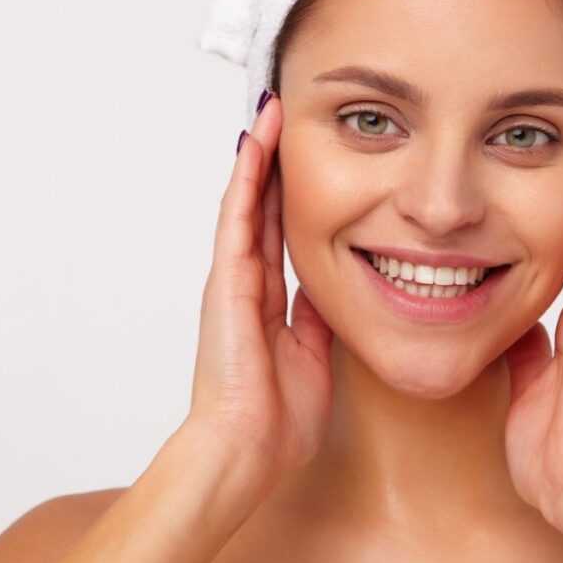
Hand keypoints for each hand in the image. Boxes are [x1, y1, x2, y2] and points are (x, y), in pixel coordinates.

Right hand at [185, 93, 333, 489]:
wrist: (244, 451)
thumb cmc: (275, 420)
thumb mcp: (312, 355)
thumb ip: (317, 319)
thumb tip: (336, 291)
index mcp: (265, 301)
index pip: (280, 231)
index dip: (289, 192)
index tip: (306, 155)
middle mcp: (244, 283)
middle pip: (260, 206)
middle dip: (274, 161)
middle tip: (287, 113)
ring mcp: (231, 279)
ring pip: (246, 202)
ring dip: (259, 155)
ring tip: (272, 110)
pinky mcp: (226, 282)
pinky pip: (237, 218)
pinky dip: (245, 179)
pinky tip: (255, 144)